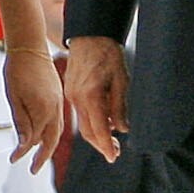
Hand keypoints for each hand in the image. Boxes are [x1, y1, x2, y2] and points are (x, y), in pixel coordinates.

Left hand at [3, 41, 63, 171]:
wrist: (30, 48)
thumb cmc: (16, 70)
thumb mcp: (13, 97)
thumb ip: (21, 122)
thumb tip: (23, 145)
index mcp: (43, 109)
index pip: (34, 139)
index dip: (23, 152)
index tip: (13, 160)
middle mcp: (56, 109)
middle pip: (52, 140)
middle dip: (43, 157)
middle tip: (33, 171)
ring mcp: (59, 103)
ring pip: (57, 132)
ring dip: (49, 147)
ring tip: (38, 158)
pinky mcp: (58, 97)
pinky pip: (58, 121)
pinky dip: (52, 133)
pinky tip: (44, 137)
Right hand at [65, 37, 127, 160]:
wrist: (90, 35)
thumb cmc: (107, 54)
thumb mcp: (121, 80)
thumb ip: (120, 106)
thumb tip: (122, 128)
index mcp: (91, 96)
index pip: (98, 129)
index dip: (107, 146)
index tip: (113, 157)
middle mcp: (77, 98)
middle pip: (87, 131)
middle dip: (101, 144)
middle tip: (115, 152)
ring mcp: (71, 95)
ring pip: (83, 123)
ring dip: (97, 133)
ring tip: (112, 138)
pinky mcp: (70, 91)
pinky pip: (81, 112)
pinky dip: (91, 121)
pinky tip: (103, 120)